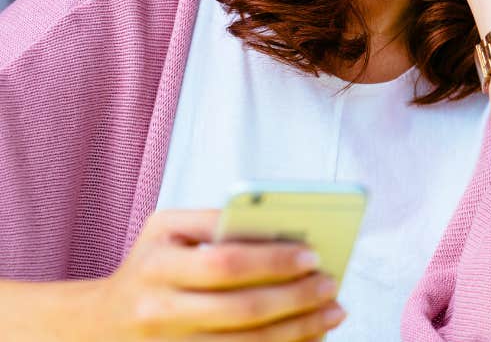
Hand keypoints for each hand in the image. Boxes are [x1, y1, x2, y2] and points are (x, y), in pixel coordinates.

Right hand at [91, 210, 344, 339]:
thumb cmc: (149, 264)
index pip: (224, 263)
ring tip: (333, 313)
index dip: (272, 261)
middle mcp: (159, 312)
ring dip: (298, 331)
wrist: (98, 324)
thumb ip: (214, 219)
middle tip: (331, 285)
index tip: (312, 255)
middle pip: (242, 309)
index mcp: (157, 267)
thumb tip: (276, 226)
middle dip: (296, 298)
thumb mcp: (166, 228)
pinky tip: (309, 339)